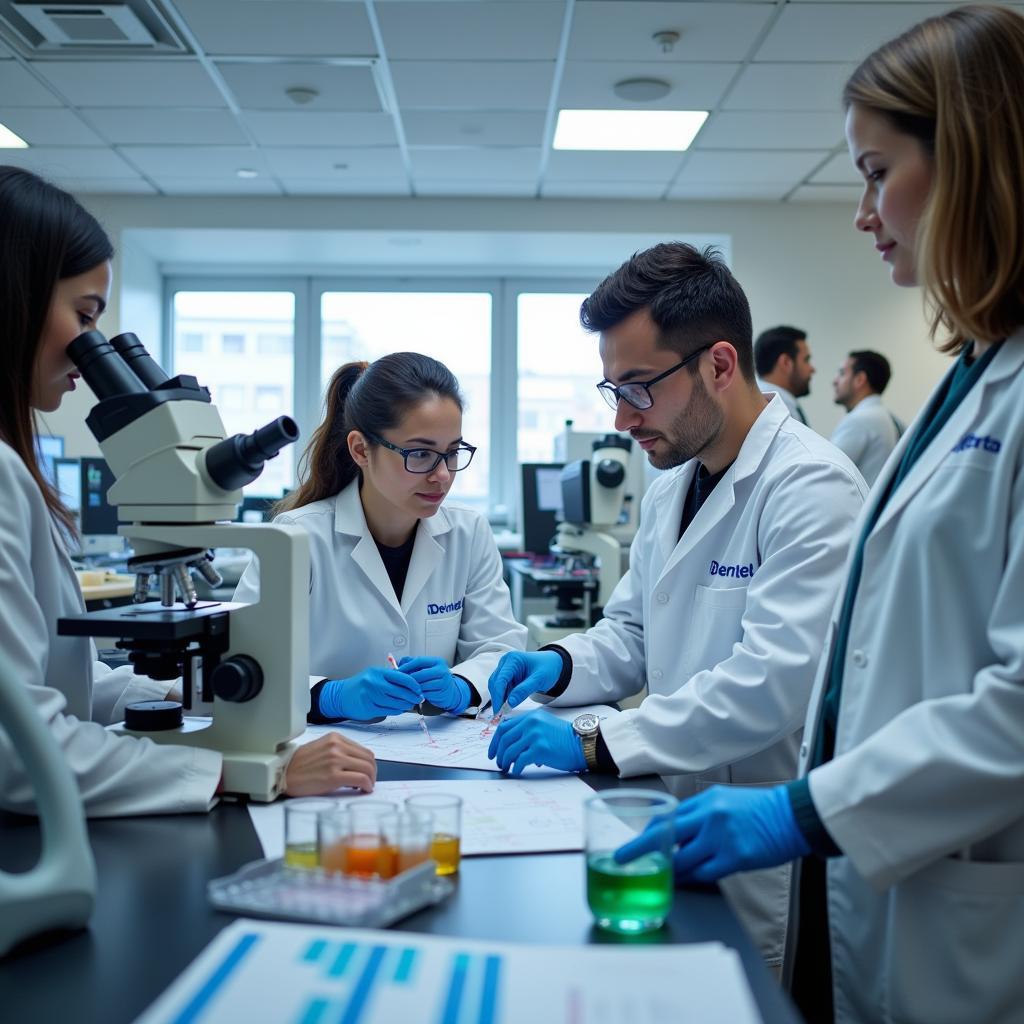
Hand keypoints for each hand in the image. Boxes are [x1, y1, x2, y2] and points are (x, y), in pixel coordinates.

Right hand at [284, 732, 376, 794]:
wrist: (282, 773)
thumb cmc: (299, 764)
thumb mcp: (322, 749)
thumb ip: (339, 752)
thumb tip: (357, 765)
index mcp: (335, 738)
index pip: (363, 750)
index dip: (369, 764)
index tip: (368, 773)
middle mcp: (337, 746)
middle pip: (368, 759)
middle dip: (373, 772)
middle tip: (369, 782)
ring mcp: (336, 760)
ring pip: (367, 768)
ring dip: (371, 780)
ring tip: (366, 787)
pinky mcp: (334, 776)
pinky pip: (360, 779)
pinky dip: (367, 786)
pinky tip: (363, 790)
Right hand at [317, 666, 422, 720]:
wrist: (341, 696)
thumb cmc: (361, 685)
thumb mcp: (375, 675)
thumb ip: (391, 677)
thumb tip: (411, 683)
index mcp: (378, 672)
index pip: (403, 677)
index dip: (414, 685)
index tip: (419, 689)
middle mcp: (374, 683)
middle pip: (401, 691)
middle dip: (413, 696)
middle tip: (418, 698)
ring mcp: (371, 696)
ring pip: (396, 702)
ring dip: (406, 704)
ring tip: (410, 704)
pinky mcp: (369, 708)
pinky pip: (389, 710)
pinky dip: (397, 710)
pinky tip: (400, 708)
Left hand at [398, 656, 470, 713]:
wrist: (450, 692)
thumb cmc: (435, 679)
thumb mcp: (426, 668)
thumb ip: (413, 664)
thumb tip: (397, 662)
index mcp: (437, 661)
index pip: (419, 661)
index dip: (407, 666)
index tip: (397, 671)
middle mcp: (442, 670)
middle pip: (420, 674)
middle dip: (408, 679)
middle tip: (400, 683)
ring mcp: (444, 682)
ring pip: (422, 685)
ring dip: (413, 689)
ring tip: (407, 689)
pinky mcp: (442, 693)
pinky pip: (426, 694)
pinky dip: (419, 695)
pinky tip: (416, 695)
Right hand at [487, 651, 562, 713]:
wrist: (552, 664)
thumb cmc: (547, 667)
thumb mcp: (539, 679)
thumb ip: (524, 690)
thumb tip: (510, 703)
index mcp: (513, 659)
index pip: (500, 679)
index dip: (498, 695)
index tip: (500, 709)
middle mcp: (506, 663)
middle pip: (495, 682)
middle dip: (497, 699)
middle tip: (500, 714)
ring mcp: (505, 670)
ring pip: (496, 687)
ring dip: (499, 699)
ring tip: (503, 712)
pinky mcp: (507, 677)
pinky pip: (502, 689)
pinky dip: (503, 698)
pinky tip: (506, 706)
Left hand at [487, 708, 585, 775]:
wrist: (582, 743)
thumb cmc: (564, 738)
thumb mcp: (544, 726)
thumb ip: (528, 730)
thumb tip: (510, 745)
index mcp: (531, 716)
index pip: (504, 726)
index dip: (495, 741)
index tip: (492, 751)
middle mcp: (531, 723)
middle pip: (504, 739)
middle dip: (498, 753)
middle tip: (499, 762)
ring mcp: (535, 735)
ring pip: (510, 750)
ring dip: (505, 761)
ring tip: (506, 768)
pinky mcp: (540, 749)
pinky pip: (520, 760)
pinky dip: (516, 768)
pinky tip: (517, 771)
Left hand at [614, 785, 809, 882]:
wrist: (791, 816)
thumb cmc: (758, 810)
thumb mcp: (724, 801)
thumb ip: (699, 814)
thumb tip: (675, 832)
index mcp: (706, 801)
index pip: (667, 816)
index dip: (646, 832)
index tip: (632, 842)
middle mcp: (710, 816)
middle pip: (665, 834)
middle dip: (640, 849)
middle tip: (622, 860)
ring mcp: (722, 837)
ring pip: (683, 859)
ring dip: (668, 870)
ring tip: (658, 876)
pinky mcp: (735, 857)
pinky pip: (703, 873)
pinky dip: (689, 879)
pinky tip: (681, 882)